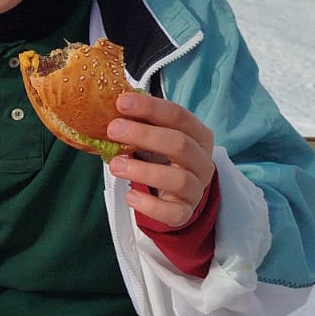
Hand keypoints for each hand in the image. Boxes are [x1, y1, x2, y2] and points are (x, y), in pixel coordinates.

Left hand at [106, 93, 215, 227]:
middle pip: (180, 144)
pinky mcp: (185, 213)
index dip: (150, 108)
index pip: (179, 116)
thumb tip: (111, 108)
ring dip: (143, 171)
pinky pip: (172, 212)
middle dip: (145, 135)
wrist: (178, 196)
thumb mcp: (158, 137)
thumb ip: (141, 124)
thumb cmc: (164, 158)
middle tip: (113, 130)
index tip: (121, 103)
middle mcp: (203, 161)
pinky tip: (130, 196)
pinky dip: (150, 205)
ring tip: (115, 165)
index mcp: (199, 135)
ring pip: (178, 179)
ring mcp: (197, 189)